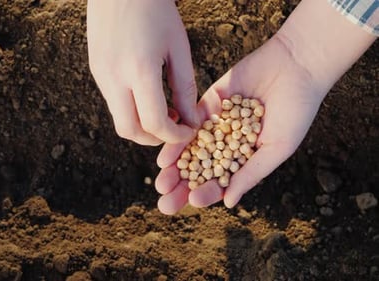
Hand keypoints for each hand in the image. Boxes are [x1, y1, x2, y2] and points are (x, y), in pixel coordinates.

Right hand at [87, 0, 199, 145]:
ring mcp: (101, 75)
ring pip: (119, 119)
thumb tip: (192, 119)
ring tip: (163, 110)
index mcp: (139, 70)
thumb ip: (185, 87)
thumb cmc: (156, 11)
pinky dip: (131, 110)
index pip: (154, 123)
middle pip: (130, 130)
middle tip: (173, 128)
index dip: (175, 135)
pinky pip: (113, 103)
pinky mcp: (96, 71)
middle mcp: (114, 77)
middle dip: (154, 138)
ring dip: (141, 125)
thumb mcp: (178, 47)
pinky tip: (146, 95)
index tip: (189, 131)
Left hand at [154, 34, 325, 213]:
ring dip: (175, 168)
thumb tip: (228, 203)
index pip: (221, 181)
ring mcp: (216, 124)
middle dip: (183, 186)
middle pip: (200, 169)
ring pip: (191, 150)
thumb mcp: (277, 148)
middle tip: (165, 203)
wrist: (295, 65)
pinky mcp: (207, 104)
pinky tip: (165, 158)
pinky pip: (189, 125)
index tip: (194, 201)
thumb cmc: (296, 111)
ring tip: (161, 184)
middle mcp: (227, 143)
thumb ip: (251, 173)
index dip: (207, 193)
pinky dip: (177, 142)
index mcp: (245, 158)